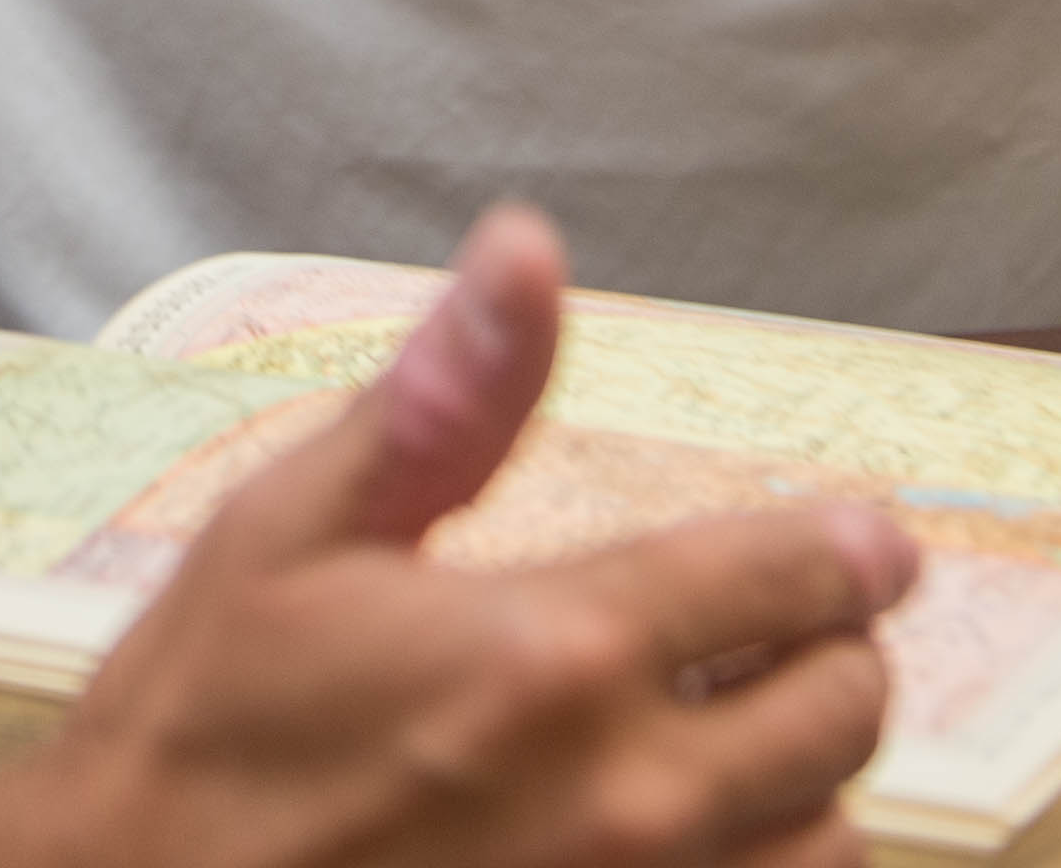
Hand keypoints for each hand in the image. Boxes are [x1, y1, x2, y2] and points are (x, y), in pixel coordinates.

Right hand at [0, 206, 917, 867]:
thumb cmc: (195, 734)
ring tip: (738, 750)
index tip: (865, 546)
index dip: (849, 552)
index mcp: (555, 653)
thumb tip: (526, 252)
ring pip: (831, 845)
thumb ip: (444, 403)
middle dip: (831, 657)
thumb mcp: (287, 533)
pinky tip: (683, 838)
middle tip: (783, 638)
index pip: (791, 580)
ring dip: (805, 788)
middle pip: (843, 715)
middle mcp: (626, 795)